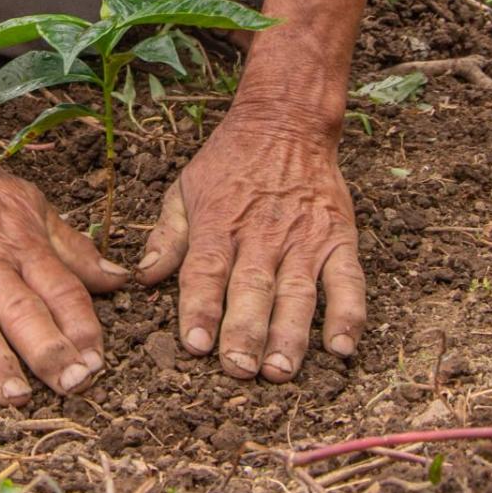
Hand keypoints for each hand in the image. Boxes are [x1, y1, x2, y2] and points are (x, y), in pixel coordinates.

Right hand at [0, 132, 126, 404]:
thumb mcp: (33, 207)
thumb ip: (74, 248)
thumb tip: (120, 280)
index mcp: (23, 245)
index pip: (62, 290)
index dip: (82, 326)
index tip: (98, 363)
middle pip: (23, 311)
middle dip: (50, 350)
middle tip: (73, 385)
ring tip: (15, 395)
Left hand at [135, 103, 364, 381]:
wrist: (286, 122)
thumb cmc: (228, 162)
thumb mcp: (185, 189)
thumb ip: (166, 236)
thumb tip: (143, 277)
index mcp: (218, 225)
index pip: (206, 272)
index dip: (200, 309)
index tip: (196, 345)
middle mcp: (260, 235)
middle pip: (251, 289)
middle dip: (244, 333)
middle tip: (239, 369)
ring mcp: (303, 238)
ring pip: (296, 293)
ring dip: (289, 335)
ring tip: (280, 371)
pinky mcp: (338, 238)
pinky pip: (348, 281)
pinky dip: (348, 314)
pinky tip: (342, 347)